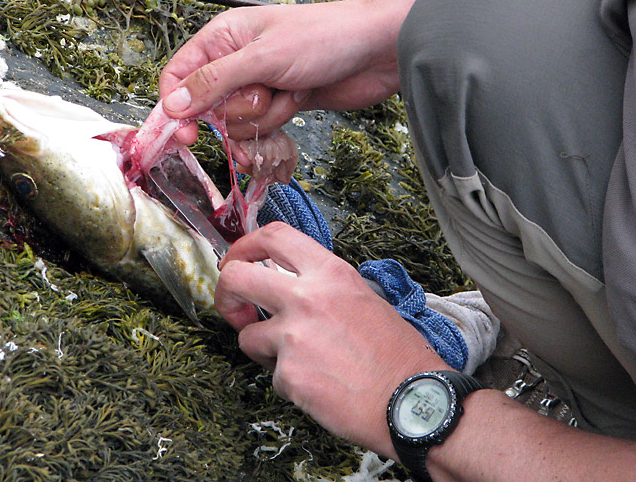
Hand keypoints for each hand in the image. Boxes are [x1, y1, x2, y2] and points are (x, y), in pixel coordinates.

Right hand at [159, 0, 405, 145]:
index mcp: (222, 37)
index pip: (178, 76)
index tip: (189, 134)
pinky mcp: (279, 104)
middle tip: (266, 93)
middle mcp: (235, 61)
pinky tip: (296, 105)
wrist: (378, 50)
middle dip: (239, 111)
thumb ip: (215, 82)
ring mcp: (258, 85)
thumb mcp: (262, 57)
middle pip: (209, 108)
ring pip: (238, 123)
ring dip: (266, 117)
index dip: (177, 108)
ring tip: (291, 91)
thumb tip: (173, 104)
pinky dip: (277, 126)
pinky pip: (261, 130)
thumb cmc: (325, 38)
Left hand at [215, 222, 447, 454]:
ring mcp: (293, 337)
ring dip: (264, 350)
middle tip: (234, 308)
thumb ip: (320, 286)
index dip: (246, 246)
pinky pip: (272, 375)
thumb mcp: (361, 298)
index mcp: (329, 273)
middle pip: (236, 276)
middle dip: (225, 293)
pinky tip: (319, 385)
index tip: (239, 261)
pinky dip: (290, 382)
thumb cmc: (396, 354)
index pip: (273, 236)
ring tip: (300, 360)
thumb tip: (284, 282)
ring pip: (248, 336)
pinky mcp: (288, 375)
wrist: (413, 402)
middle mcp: (306, 298)